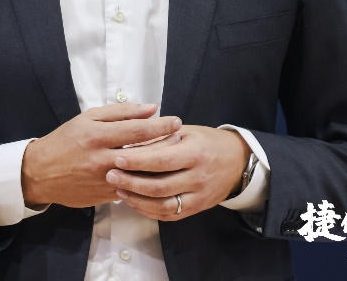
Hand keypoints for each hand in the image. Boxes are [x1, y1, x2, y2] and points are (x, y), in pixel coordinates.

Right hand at [21, 103, 181, 208]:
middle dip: (166, 145)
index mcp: (97, 135)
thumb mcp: (87, 118)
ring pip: (141, 174)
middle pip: (144, 154)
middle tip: (181, 139)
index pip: (137, 130)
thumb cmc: (66, 140)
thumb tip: (150, 109)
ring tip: (174, 155)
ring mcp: (105, 180)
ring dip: (160, 165)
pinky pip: (133, 188)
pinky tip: (156, 173)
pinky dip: (146, 180)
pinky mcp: (106, 196)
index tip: (177, 121)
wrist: (41, 173)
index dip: (160, 126)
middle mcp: (102, 159)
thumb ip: (120, 112)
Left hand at [106, 125, 249, 220]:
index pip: (161, 160)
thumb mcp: (187, 131)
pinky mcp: (196, 209)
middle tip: (109, 174)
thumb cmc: (207, 141)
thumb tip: (130, 141)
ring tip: (118, 189)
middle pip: (159, 186)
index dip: (137, 161)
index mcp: (195, 153)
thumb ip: (161, 137)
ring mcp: (198, 197)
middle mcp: (198, 177)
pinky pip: (169, 214)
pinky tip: (133, 201)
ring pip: (163, 205)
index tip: (116, 157)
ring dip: (137, 199)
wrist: (237, 162)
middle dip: (131, 182)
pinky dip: (148, 210)